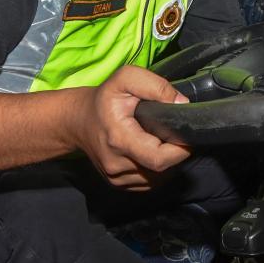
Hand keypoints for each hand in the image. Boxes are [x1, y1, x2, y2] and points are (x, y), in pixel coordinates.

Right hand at [71, 65, 190, 190]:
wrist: (77, 120)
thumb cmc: (104, 99)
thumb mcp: (126, 78)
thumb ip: (155, 86)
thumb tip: (182, 103)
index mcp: (119, 140)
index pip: (160, 158)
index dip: (180, 150)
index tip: (187, 134)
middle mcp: (116, 164)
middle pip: (161, 170)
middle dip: (177, 153)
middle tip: (177, 134)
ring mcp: (116, 178)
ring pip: (158, 179)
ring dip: (168, 163)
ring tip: (163, 141)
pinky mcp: (118, 184)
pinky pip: (149, 183)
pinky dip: (157, 170)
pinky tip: (153, 151)